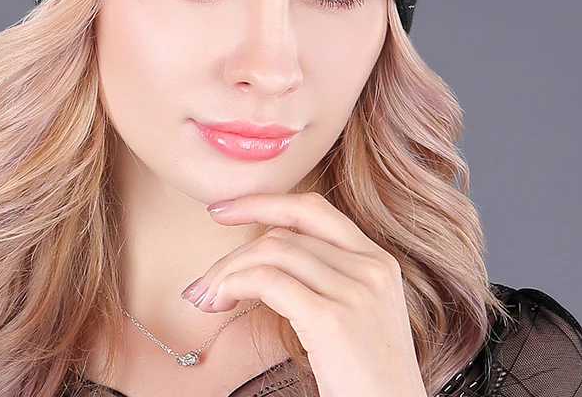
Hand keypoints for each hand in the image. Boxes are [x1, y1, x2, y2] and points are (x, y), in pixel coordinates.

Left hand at [181, 192, 426, 396]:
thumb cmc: (366, 381)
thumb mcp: (357, 315)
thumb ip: (327, 278)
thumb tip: (263, 255)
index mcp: (378, 261)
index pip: (312, 209)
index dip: (262, 203)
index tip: (222, 210)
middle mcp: (371, 267)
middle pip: (284, 233)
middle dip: (234, 250)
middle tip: (202, 279)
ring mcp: (355, 290)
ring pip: (271, 252)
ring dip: (227, 272)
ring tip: (207, 299)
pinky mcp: (332, 318)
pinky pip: (267, 280)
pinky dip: (234, 284)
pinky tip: (221, 302)